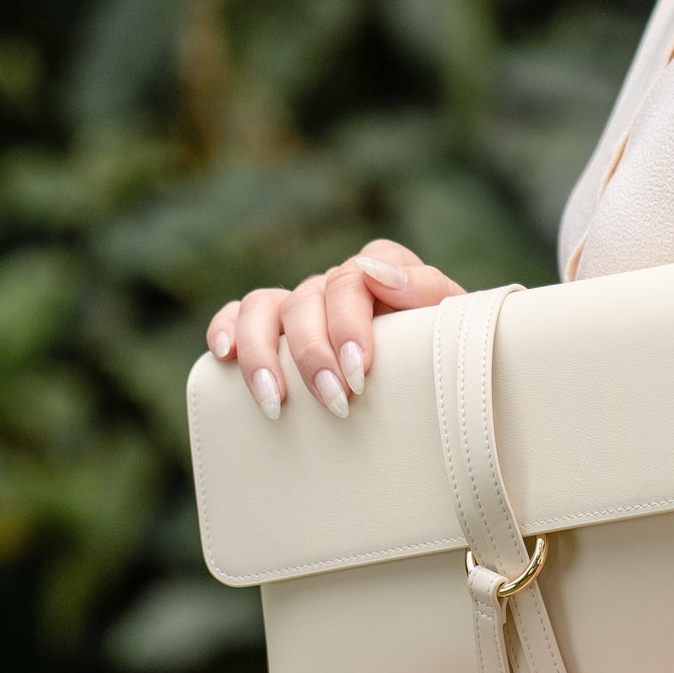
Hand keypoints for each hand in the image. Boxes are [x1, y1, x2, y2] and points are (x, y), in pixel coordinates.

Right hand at [205, 237, 464, 420]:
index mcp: (383, 276)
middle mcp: (335, 286)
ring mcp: (300, 306)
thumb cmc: (438, 363)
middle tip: (334, 401)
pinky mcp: (270, 329)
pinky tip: (225, 356)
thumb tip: (377, 276)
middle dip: (316, 352)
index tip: (360, 369)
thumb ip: (427, 292)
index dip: (353, 319)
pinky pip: (237, 314)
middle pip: (311, 298)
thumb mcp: (448, 328)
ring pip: (266, 305)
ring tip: (275, 401)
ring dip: (265, 352)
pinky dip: (226, 328)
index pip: (361, 271)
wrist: (431, 394)